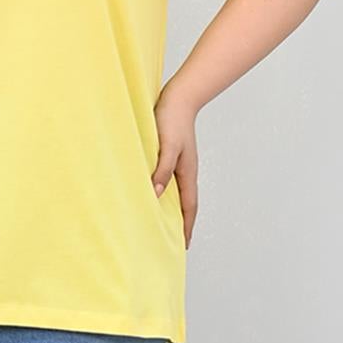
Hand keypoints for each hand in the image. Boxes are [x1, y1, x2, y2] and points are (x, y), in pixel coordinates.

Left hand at [151, 83, 198, 248]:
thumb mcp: (167, 146)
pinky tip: (153, 196)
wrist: (178, 96)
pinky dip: (163, 193)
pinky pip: (168, 181)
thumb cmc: (172, 119)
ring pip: (176, 193)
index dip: (187, 227)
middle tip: (173, 242)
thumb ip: (162, 170)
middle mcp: (184, 171)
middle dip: (181, 224)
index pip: (189, 208)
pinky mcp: (170, 155)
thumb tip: (156, 194)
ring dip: (171, 210)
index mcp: (187, 173)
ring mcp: (178, 164)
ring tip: (162, 225)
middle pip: (185, 204)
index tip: (183, 246)